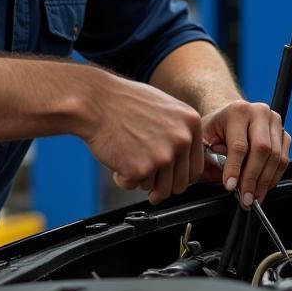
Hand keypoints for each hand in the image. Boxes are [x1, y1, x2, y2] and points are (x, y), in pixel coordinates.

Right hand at [81, 71, 204, 205]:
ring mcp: (162, 156)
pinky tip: (117, 157)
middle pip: (180, 185)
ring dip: (141, 180)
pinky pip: (133, 186)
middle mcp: (182, 140)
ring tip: (128, 156)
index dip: (178, 175)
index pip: (196, 168)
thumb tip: (185, 160)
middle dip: (161, 185)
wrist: (96, 100)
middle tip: (145, 174)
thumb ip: (180, 131)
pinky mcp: (141, 169)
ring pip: (157, 189)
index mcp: (191, 123)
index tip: (166, 175)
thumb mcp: (164, 108)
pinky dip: (122, 178)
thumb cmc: (124, 101)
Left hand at [200, 100, 289, 206]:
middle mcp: (259, 113)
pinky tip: (263, 186)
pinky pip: (284, 159)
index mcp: (237, 111)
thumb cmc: (217, 128)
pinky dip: (274, 177)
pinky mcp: (284, 133)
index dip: (235, 169)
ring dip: (265, 181)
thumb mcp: (205, 137)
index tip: (230, 186)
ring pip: (276, 157)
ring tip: (254, 196)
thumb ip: (209, 157)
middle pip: (262, 150)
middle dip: (253, 178)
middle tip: (245, 198)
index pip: (239, 145)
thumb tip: (226, 181)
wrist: (230, 116)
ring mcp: (275, 122)